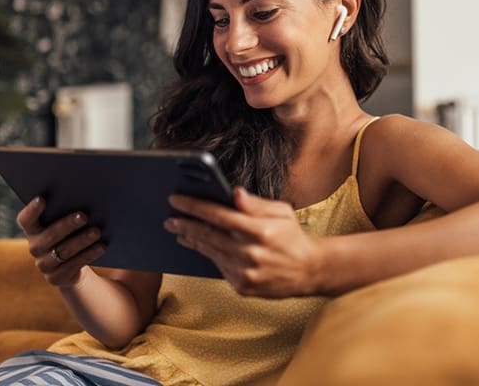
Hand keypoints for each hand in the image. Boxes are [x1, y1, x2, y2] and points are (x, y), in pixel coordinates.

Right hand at [16, 196, 106, 286]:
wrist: (73, 266)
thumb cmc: (71, 234)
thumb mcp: (66, 223)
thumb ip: (68, 210)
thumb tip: (88, 196)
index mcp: (33, 230)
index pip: (26, 219)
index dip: (31, 210)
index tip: (42, 199)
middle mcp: (35, 247)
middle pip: (49, 236)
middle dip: (67, 225)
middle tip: (84, 216)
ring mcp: (44, 264)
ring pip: (63, 251)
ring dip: (81, 240)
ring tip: (97, 231)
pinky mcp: (56, 278)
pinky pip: (73, 265)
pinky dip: (89, 254)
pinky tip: (101, 246)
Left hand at [164, 187, 323, 297]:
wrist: (309, 271)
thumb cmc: (293, 237)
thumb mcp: (281, 212)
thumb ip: (255, 204)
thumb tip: (234, 193)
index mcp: (259, 230)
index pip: (219, 215)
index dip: (194, 206)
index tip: (177, 199)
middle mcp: (250, 252)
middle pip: (208, 235)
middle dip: (185, 225)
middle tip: (170, 218)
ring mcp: (245, 272)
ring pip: (210, 252)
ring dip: (192, 240)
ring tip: (179, 231)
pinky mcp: (242, 286)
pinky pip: (219, 267)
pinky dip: (209, 255)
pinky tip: (200, 246)